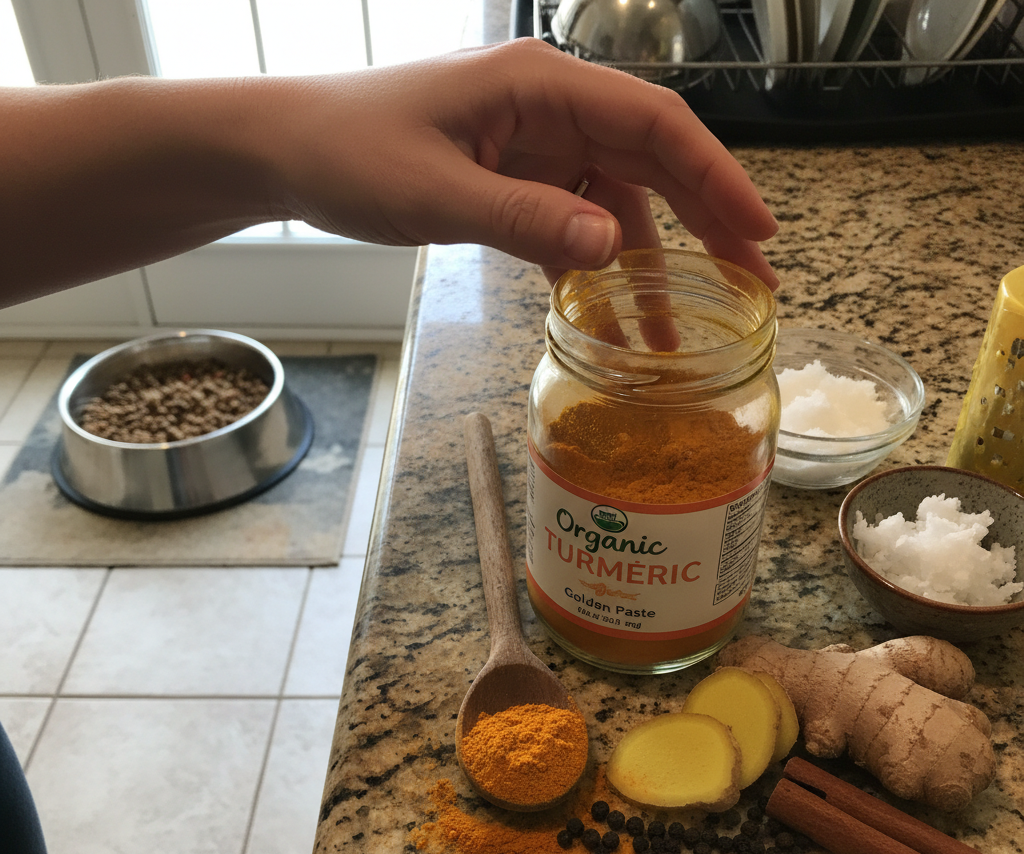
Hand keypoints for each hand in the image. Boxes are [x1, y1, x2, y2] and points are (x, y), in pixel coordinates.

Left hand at [268, 39, 778, 288]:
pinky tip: (615, 313)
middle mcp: (549, 108)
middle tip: (755, 281)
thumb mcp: (436, 192)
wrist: (289, 151)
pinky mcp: (516, 180)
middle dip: (706, 220)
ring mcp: (534, 146)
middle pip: (651, 161)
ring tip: (684, 327)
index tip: (758, 231)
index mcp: (539, 84)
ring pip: (618, 199)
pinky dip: (597, 267)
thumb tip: (612, 250)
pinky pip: (575, 221)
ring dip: (652, 261)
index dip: (715, 177)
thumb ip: (525, 219)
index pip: (653, 125)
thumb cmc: (350, 152)